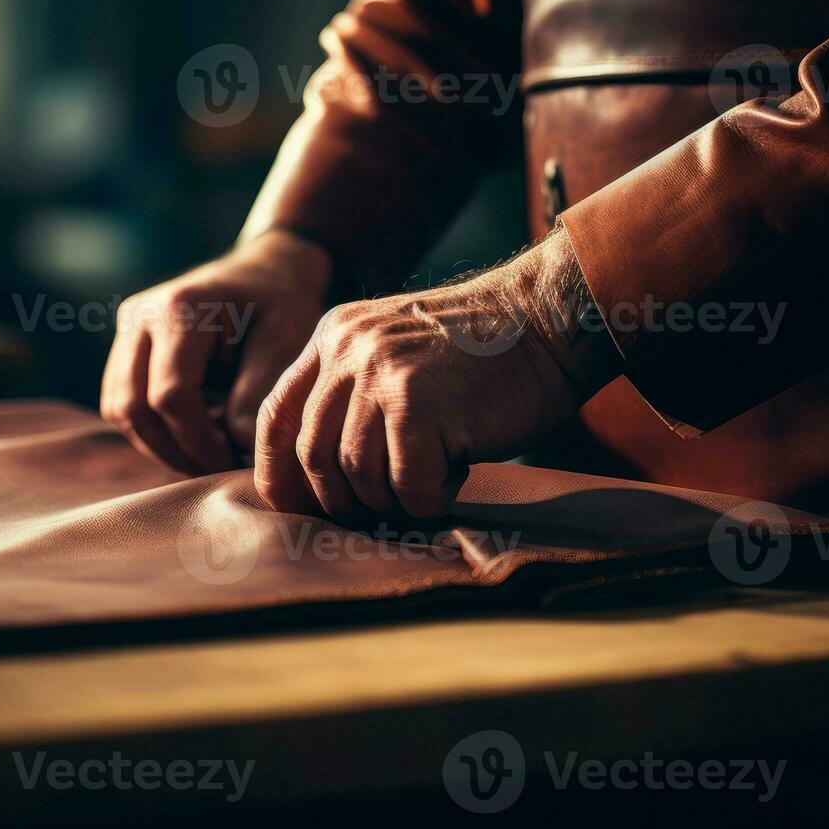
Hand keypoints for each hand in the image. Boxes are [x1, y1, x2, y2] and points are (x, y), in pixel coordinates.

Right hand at [101, 231, 331, 474]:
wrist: (264, 272)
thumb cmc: (280, 305)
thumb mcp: (284, 343)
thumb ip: (257, 395)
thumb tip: (237, 450)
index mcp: (179, 308)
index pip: (171, 395)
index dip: (199, 441)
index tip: (232, 462)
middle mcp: (141, 315)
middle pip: (132, 407)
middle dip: (174, 449)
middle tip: (217, 469)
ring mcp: (126, 330)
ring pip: (120, 410)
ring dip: (159, 444)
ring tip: (207, 455)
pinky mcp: (126, 346)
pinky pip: (122, 402)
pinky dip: (152, 429)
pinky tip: (193, 436)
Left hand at [254, 229, 612, 520]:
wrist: (552, 321)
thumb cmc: (486, 356)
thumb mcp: (400, 355)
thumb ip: (355, 395)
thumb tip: (320, 479)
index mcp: (335, 336)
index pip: (276, 415)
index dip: (279, 473)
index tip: (299, 507)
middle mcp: (348, 348)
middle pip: (311, 454)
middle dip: (343, 499)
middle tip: (387, 506)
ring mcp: (382, 372)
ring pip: (357, 475)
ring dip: (396, 497)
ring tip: (436, 476)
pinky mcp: (419, 402)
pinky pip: (407, 484)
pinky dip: (431, 497)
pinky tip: (458, 472)